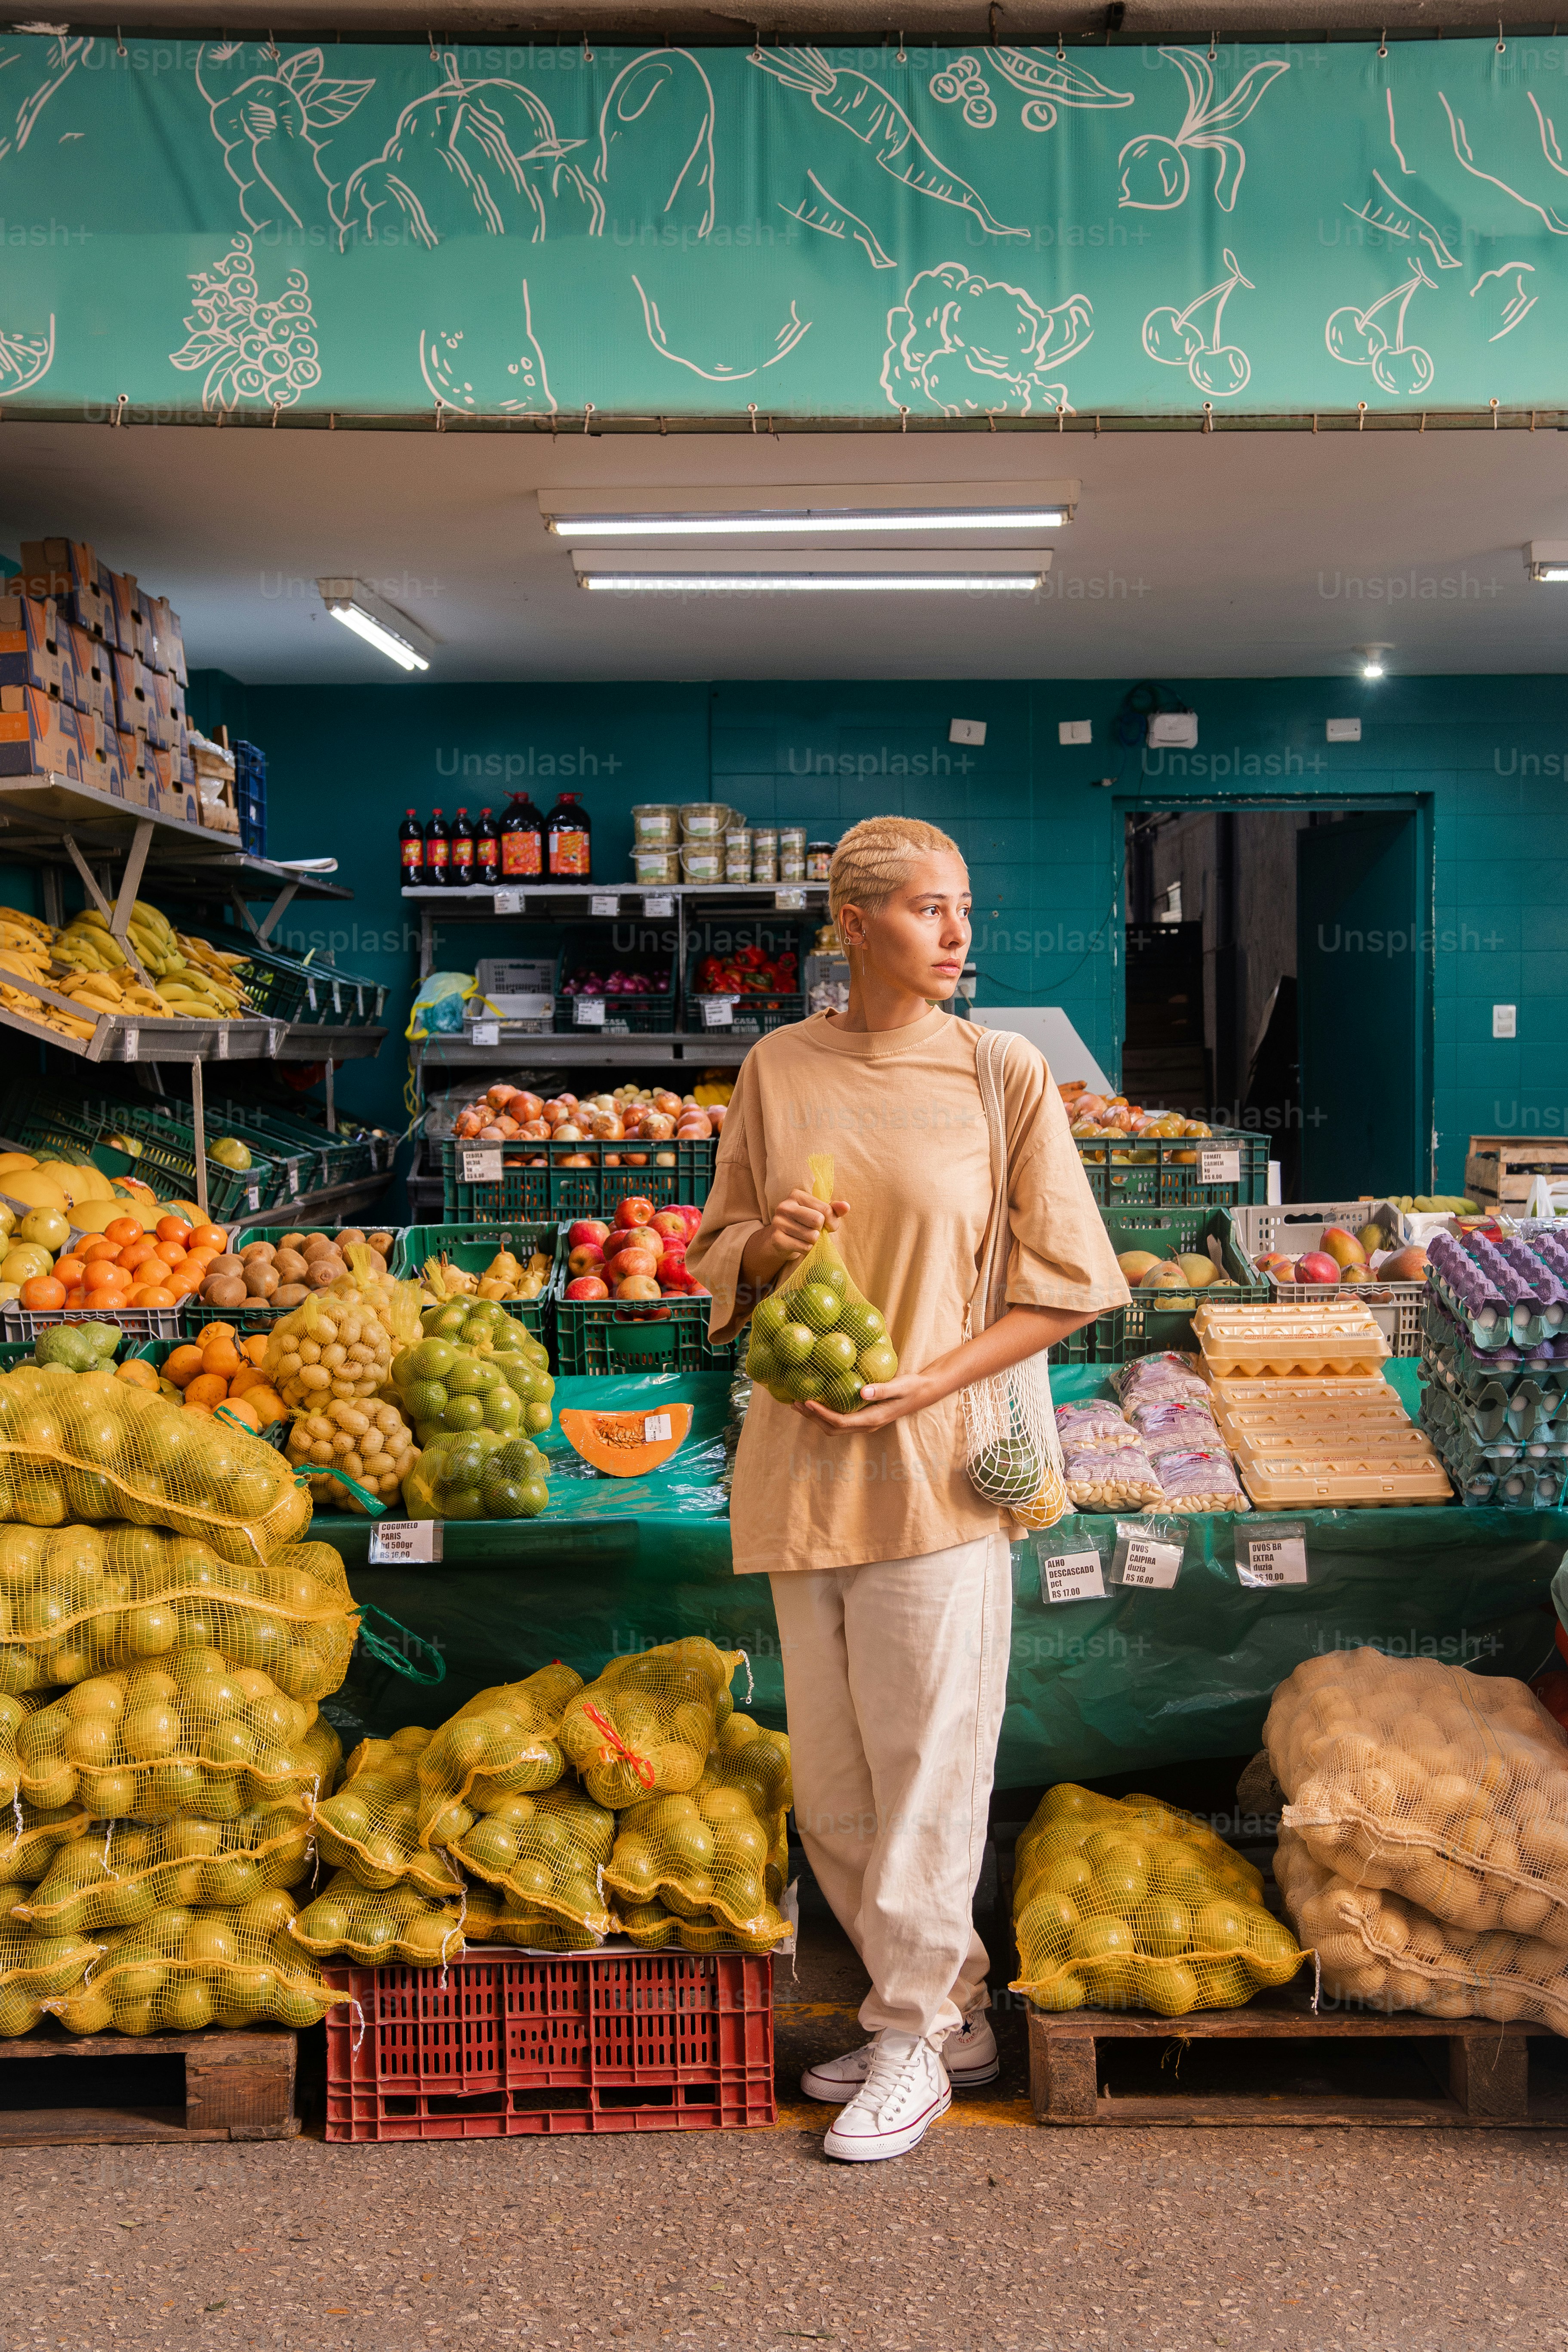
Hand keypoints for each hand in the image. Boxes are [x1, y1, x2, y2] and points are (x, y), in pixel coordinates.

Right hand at [741, 1187, 849, 1291]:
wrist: (779, 1240)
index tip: (826, 1225)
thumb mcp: (820, 1213)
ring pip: (812, 1236)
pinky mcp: (777, 1239)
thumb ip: (834, 1209)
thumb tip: (846, 1206)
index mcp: (797, 1195)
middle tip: (813, 1231)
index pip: (825, 1210)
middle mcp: (785, 1206)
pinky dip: (806, 1249)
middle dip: (820, 1230)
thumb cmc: (804, 1224)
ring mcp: (778, 1222)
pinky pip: (804, 1247)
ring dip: (813, 1241)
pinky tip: (799, 1245)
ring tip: (804, 1238)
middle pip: (818, 1221)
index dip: (832, 1221)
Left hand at [793, 1367, 936, 1434]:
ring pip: (835, 1426)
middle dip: (813, 1417)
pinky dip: (825, 1413)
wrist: (924, 1393)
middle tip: (794, 1402)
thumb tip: (861, 1392)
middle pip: (833, 1428)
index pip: (841, 1422)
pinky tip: (818, 1400)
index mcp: (872, 1419)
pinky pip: (840, 1420)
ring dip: (816, 1417)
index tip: (807, 1401)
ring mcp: (865, 1423)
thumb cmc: (913, 1387)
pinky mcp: (864, 1417)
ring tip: (799, 1403)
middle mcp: (866, 1425)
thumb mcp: (900, 1386)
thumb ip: (882, 1389)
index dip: (822, 1414)